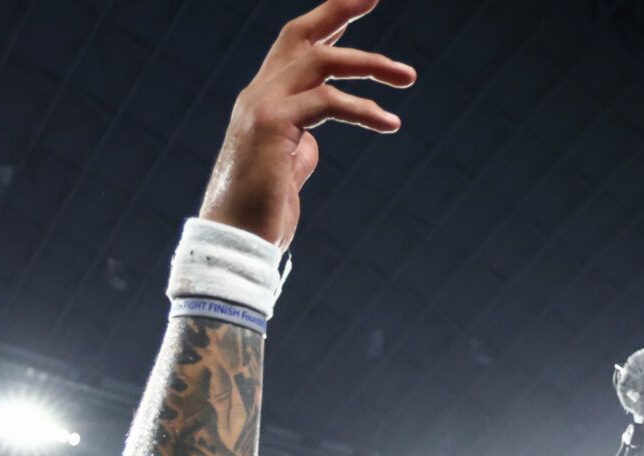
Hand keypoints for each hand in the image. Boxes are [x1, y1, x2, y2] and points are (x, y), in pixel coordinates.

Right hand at [199, 0, 416, 245]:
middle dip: (339, 9)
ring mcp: (261, 106)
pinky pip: (327, 102)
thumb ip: (300, 145)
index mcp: (263, 101)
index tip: (361, 2)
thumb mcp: (287, 170)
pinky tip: (389, 123)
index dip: (328, 23)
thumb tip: (314, 139)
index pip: (296, 48)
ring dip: (370, 64)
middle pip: (301, 34)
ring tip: (408, 77)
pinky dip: (363, 110)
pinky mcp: (271, 125)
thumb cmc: (262, 215)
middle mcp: (258, 94)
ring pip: (321, 62)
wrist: (234, 243)